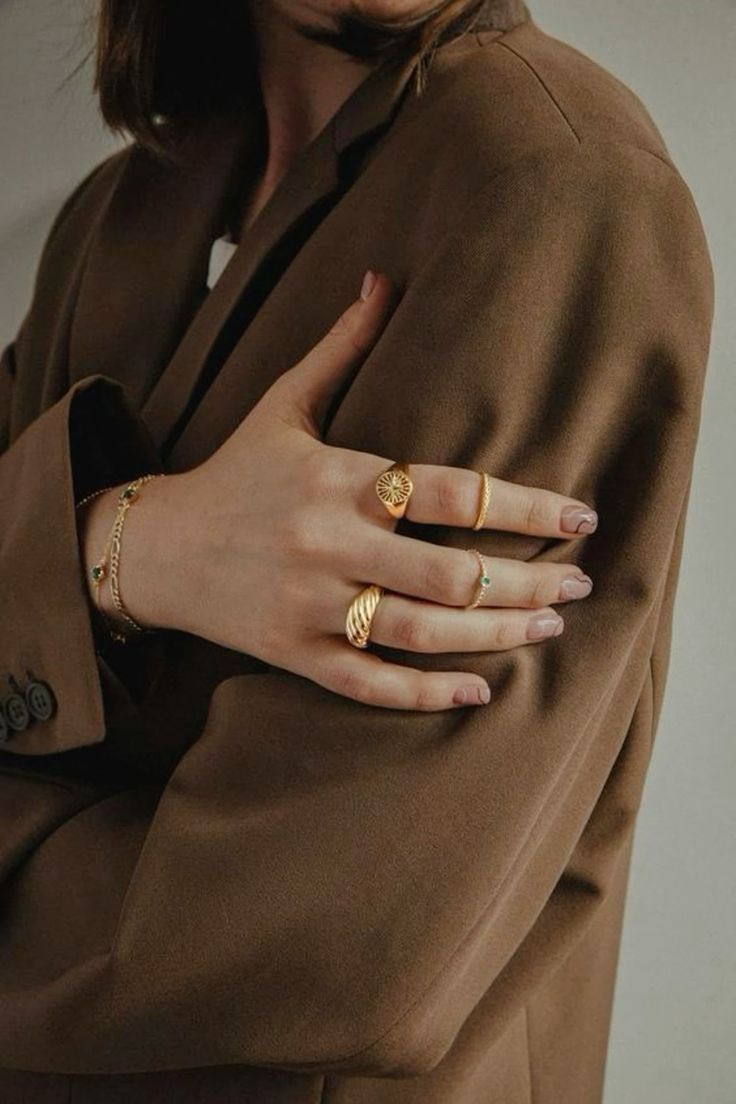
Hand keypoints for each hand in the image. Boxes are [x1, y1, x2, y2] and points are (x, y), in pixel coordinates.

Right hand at [109, 271, 597, 710]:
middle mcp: (327, 543)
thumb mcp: (283, 403)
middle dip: (529, 580)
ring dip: (498, 634)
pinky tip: (480, 690)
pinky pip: (370, 685)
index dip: (526, 505)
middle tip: (579, 582)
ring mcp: (309, 605)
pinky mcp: (293, 653)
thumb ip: (341, 346)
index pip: (451, 492)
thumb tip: (383, 277)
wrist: (157, 547)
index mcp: (338, 478)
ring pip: (422, 633)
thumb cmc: (235, 472)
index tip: (579, 516)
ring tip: (550, 625)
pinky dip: (427, 695)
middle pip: (451, 573)